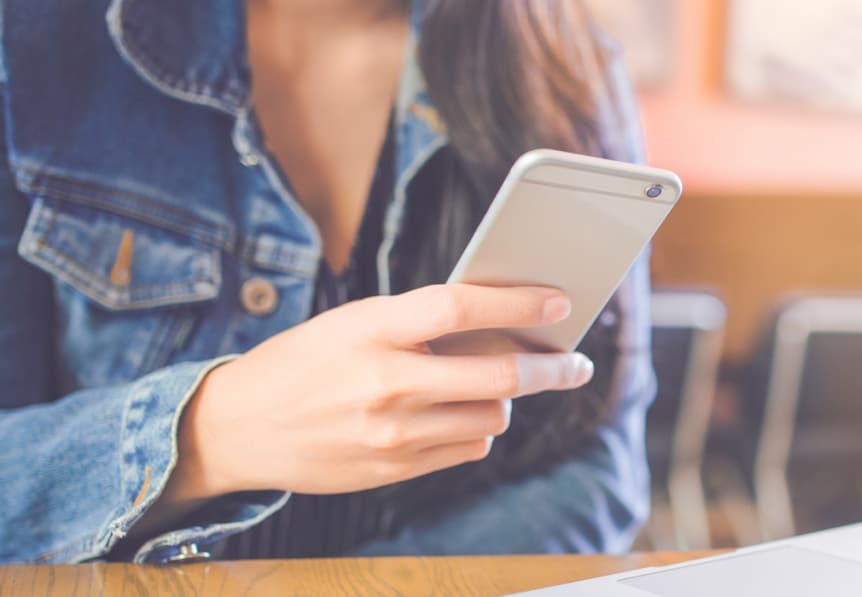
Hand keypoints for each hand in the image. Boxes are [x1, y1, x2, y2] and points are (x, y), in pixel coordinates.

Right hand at [173, 284, 592, 499]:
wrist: (239, 429)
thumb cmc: (300, 363)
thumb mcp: (350, 324)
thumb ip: (415, 325)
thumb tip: (493, 324)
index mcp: (370, 330)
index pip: (460, 307)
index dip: (517, 302)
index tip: (559, 301)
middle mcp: (385, 383)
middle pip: (496, 375)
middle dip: (549, 368)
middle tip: (574, 363)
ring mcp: (391, 434)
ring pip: (490, 418)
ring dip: (505, 400)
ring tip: (498, 386)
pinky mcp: (394, 470)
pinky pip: (467, 450)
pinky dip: (476, 431)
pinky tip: (460, 416)